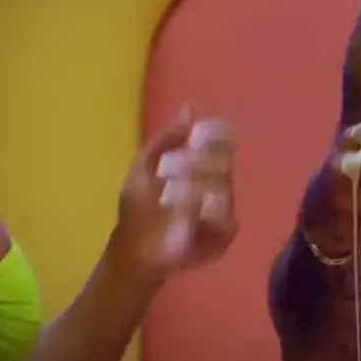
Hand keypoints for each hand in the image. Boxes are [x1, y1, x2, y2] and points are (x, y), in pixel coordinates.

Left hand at [107, 107, 235, 283]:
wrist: (135, 253)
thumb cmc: (141, 210)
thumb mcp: (145, 167)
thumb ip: (166, 139)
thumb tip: (189, 107)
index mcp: (206, 166)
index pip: (223, 143)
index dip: (214, 135)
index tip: (197, 135)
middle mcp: (221, 185)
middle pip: (225, 163)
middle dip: (198, 161)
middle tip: (170, 167)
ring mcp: (224, 211)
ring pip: (223, 188)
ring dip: (194, 185)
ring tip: (169, 193)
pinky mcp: (223, 236)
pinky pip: (223, 218)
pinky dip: (203, 211)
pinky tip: (186, 211)